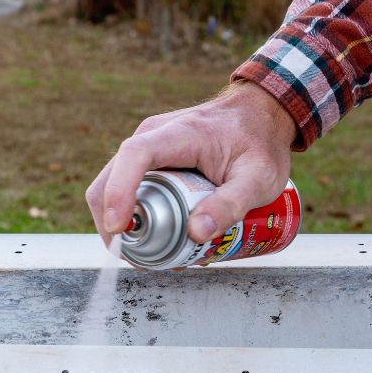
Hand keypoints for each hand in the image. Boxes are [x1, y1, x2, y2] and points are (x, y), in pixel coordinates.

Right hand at [85, 81, 296, 244]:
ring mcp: (148, 146)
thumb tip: (196, 234)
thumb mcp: (259, 179)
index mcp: (179, 134)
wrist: (260, 114)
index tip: (119, 228)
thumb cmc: (261, 142)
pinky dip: (133, 215)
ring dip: (124, 223)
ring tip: (153, 252)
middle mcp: (153, 135)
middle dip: (114, 223)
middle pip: (110, 178)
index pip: (134, 156)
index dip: (118, 193)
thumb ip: (231, 205)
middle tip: (139, 258)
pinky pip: (128, 188)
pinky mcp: (150, 159)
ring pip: (114, 187)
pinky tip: (157, 236)